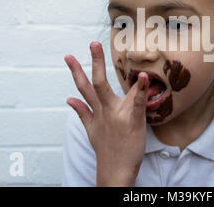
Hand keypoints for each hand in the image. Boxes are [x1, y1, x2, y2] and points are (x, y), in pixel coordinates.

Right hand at [64, 41, 148, 185]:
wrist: (115, 170)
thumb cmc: (106, 148)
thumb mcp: (90, 130)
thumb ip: (81, 111)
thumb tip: (69, 99)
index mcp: (96, 111)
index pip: (83, 87)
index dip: (76, 71)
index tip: (69, 56)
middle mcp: (104, 110)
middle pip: (96, 83)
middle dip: (94, 63)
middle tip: (93, 43)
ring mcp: (117, 115)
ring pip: (112, 91)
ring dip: (117, 75)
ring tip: (116, 55)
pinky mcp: (132, 120)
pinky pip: (136, 102)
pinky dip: (140, 89)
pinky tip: (144, 76)